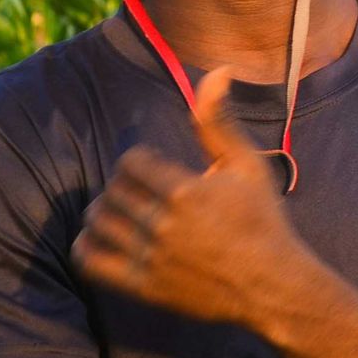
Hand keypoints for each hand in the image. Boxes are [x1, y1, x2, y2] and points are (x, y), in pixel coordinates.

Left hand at [70, 67, 320, 330]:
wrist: (271, 285)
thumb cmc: (262, 220)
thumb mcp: (247, 165)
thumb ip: (219, 121)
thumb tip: (218, 70)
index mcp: (184, 191)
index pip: (130, 163)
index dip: (139, 161)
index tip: (156, 170)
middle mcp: (163, 225)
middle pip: (113, 191)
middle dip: (123, 186)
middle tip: (141, 191)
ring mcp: (152, 258)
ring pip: (99, 223)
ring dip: (104, 211)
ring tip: (123, 212)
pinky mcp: (145, 287)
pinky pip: (92, 262)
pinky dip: (86, 246)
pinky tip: (102, 238)